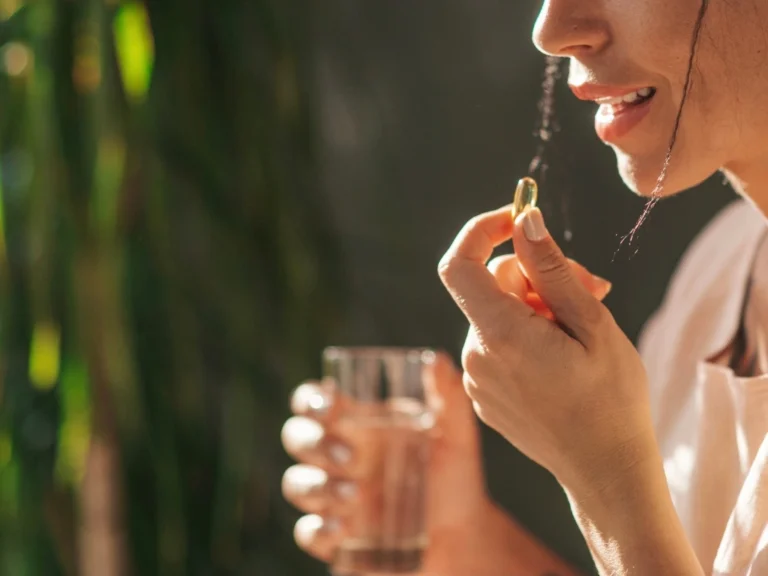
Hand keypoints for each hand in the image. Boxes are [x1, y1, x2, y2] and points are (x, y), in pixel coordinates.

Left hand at [438, 205, 655, 493]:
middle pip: (491, 284)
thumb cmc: (611, 399)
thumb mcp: (592, 324)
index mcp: (501, 336)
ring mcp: (477, 378)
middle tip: (593, 285)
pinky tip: (563, 352)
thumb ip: (551, 269)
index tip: (520, 218)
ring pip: (497, 312)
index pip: (460, 264)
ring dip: (536, 305)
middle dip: (536, 273)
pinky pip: (497, 342)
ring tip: (583, 327)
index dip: (483, 230)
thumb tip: (524, 221)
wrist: (606, 472)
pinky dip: (526, 333)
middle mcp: (477, 355)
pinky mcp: (484, 393)